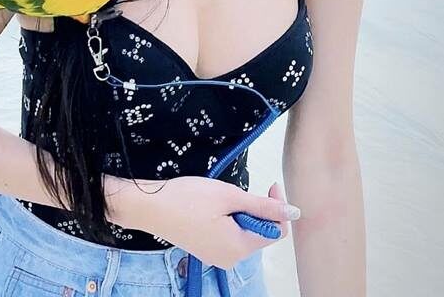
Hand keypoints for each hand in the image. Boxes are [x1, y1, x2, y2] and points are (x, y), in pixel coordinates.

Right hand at [134, 176, 297, 269]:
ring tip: (219, 197)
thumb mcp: (229, 196)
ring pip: (244, 232)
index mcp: (240, 248)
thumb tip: (294, 212)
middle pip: (260, 232)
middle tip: (236, 189)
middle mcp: (231, 259)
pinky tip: (211, 206)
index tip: (269, 184)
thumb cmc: (187, 199)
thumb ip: (263, 206)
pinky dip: (228, 219)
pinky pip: (229, 235)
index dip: (277, 206)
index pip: (276, 231)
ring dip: (240, 212)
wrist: (149, 206)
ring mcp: (218, 256)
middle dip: (256, 208)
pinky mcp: (207, 249)